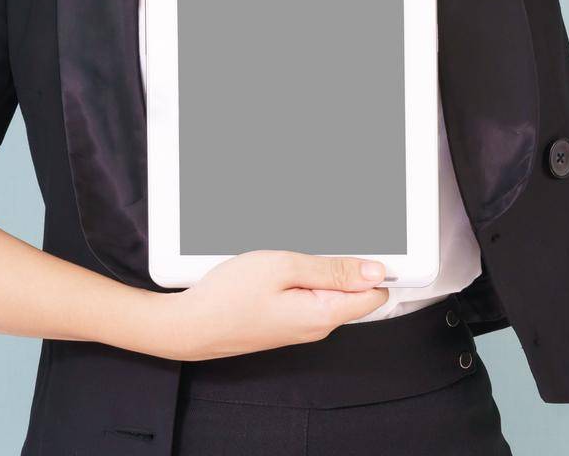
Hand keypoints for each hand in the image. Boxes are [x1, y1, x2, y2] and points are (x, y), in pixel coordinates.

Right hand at [155, 249, 390, 361]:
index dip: (376, 266)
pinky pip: (308, 297)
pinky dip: (303, 278)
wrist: (191, 325)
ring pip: (329, 292)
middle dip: (344, 264)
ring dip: (319, 269)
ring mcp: (301, 326)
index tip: (368, 243)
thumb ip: (331, 270)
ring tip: (290, 253)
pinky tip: (281, 265)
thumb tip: (374, 270)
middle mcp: (317, 326)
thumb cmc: (228, 297)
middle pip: (353, 292)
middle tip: (316, 242)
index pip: (375, 294)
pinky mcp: (286, 322)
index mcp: (324, 314)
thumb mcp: (283, 267)